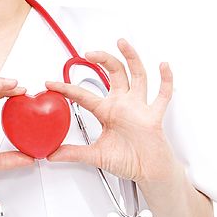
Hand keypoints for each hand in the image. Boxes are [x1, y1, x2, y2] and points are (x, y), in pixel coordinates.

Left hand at [44, 39, 176, 182]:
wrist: (149, 172)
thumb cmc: (128, 160)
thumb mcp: (96, 155)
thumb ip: (74, 153)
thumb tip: (52, 155)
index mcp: (107, 112)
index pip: (83, 95)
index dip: (66, 88)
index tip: (51, 83)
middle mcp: (123, 105)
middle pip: (114, 73)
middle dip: (103, 59)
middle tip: (90, 52)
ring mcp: (139, 108)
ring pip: (137, 76)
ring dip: (131, 58)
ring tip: (123, 43)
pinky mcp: (154, 116)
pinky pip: (163, 95)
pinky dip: (166, 80)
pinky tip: (163, 66)